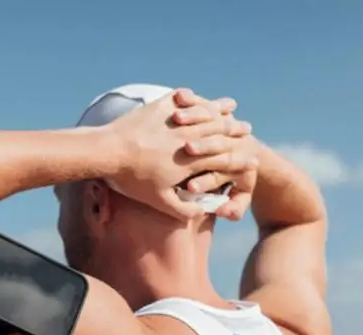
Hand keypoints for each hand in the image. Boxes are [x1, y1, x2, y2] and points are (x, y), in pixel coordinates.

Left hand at [103, 88, 255, 220]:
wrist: (107, 152)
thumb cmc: (132, 180)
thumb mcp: (159, 201)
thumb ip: (183, 209)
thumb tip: (202, 211)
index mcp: (192, 161)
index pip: (224, 158)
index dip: (240, 159)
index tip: (254, 160)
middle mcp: (188, 137)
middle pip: (219, 131)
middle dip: (235, 130)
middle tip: (247, 129)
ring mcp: (175, 119)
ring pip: (204, 113)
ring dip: (220, 111)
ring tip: (232, 108)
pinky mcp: (160, 106)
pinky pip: (184, 100)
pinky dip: (196, 98)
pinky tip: (198, 95)